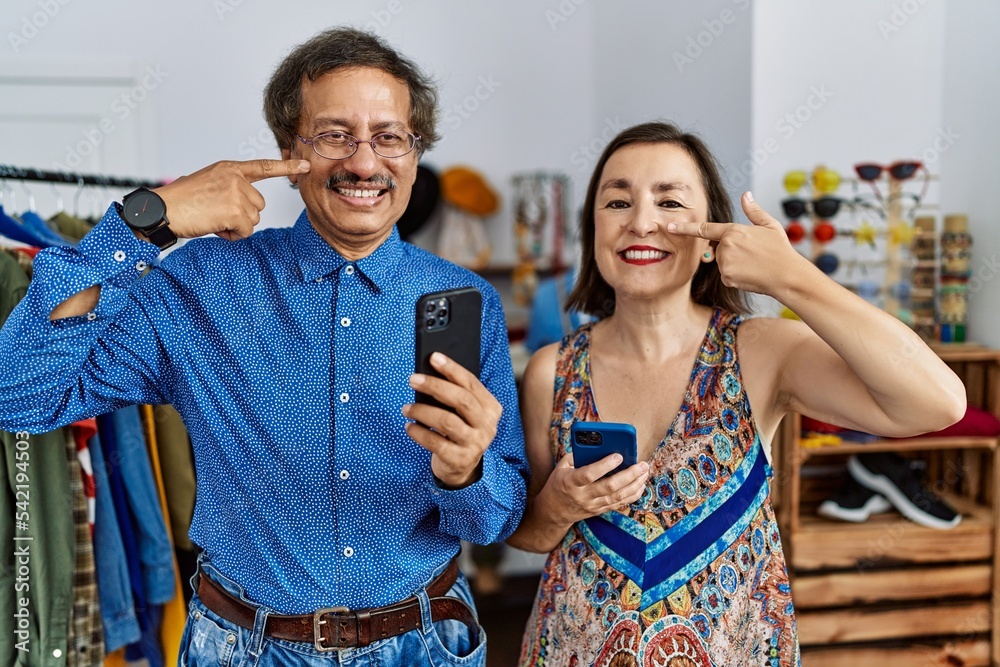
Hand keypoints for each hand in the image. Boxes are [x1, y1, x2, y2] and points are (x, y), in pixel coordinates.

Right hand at [153, 159, 309, 240]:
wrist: (162, 210)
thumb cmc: (181, 201)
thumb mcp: (208, 184)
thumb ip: (229, 187)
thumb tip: (243, 204)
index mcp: (229, 169)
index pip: (263, 167)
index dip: (286, 167)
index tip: (305, 166)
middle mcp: (236, 178)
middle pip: (258, 205)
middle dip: (241, 215)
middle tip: (215, 213)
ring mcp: (237, 193)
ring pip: (252, 219)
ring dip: (235, 225)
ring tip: (211, 218)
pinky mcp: (236, 210)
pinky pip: (246, 231)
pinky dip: (232, 235)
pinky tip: (214, 227)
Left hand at [403, 352, 502, 488]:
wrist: (462, 467)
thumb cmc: (459, 430)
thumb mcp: (462, 413)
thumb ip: (454, 395)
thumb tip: (429, 373)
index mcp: (491, 408)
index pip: (471, 384)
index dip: (452, 369)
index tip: (433, 357)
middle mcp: (487, 426)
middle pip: (461, 400)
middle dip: (435, 386)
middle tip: (413, 379)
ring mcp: (475, 444)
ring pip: (448, 422)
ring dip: (423, 411)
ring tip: (406, 407)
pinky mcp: (460, 460)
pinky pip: (436, 443)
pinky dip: (419, 433)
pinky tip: (409, 426)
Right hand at [541, 452, 648, 524]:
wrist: (553, 511)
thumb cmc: (558, 483)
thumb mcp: (562, 467)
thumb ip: (578, 455)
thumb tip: (599, 445)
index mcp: (570, 482)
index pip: (589, 474)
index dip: (604, 465)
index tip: (618, 455)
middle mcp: (583, 496)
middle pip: (610, 487)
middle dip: (629, 475)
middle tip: (642, 464)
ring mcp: (592, 505)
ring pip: (618, 497)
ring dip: (635, 484)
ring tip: (644, 472)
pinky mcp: (599, 510)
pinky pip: (619, 504)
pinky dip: (632, 494)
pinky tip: (640, 484)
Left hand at [668, 191, 810, 296]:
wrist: (787, 276)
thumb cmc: (780, 250)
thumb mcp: (770, 225)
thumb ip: (753, 211)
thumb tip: (746, 195)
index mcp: (733, 231)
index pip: (704, 229)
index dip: (685, 228)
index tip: (670, 226)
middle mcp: (726, 247)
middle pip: (717, 249)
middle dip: (729, 251)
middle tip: (751, 254)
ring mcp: (725, 264)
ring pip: (722, 263)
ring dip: (733, 264)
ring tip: (754, 264)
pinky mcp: (727, 278)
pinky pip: (726, 276)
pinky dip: (736, 276)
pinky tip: (751, 274)